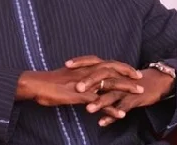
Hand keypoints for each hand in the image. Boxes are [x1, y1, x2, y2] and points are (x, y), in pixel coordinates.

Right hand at [17, 59, 142, 106]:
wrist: (35, 84)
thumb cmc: (48, 83)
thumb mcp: (66, 79)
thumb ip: (77, 79)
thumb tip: (83, 83)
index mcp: (84, 68)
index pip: (107, 64)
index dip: (120, 66)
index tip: (132, 70)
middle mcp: (87, 72)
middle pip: (113, 70)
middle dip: (128, 74)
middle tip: (141, 78)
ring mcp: (85, 83)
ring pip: (111, 84)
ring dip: (126, 88)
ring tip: (139, 93)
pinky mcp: (81, 95)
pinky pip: (100, 102)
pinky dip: (112, 108)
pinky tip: (122, 114)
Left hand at [66, 57, 173, 125]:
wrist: (154, 83)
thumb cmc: (129, 79)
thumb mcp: (112, 75)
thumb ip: (97, 76)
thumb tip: (78, 77)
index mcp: (110, 68)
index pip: (93, 61)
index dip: (80, 62)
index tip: (66, 64)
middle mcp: (116, 76)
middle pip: (102, 75)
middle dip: (89, 81)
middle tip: (76, 88)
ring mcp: (125, 88)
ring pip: (111, 94)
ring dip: (99, 102)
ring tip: (87, 109)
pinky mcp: (133, 99)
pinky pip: (121, 108)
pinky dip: (111, 116)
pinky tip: (101, 123)